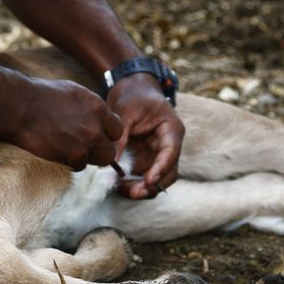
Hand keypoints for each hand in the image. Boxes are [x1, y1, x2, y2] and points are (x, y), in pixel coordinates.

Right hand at [11, 78, 123, 170]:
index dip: (106, 135)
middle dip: (98, 152)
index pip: (116, 129)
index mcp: (97, 107)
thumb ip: (90, 108)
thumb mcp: (73, 93)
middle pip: (109, 150)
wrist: (21, 107)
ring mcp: (86, 142)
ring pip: (95, 161)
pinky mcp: (73, 156)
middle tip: (84, 149)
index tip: (96, 137)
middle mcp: (96, 125)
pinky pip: (78, 166)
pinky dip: (69, 162)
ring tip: (67, 149)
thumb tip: (97, 118)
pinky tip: (57, 151)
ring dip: (84, 158)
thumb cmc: (41, 96)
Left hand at [107, 73, 184, 198]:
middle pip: (168, 173)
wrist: (131, 90)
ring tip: (121, 190)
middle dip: (152, 185)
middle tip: (133, 193)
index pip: (171, 152)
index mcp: (171, 129)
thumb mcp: (125, 112)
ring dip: (141, 188)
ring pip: (156, 179)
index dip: (161, 168)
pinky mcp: (145, 160)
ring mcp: (157, 155)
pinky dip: (132, 183)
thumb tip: (112, 163)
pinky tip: (118, 185)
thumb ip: (120, 137)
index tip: (149, 180)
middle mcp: (168, 145)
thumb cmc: (132, 96)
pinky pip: (142, 177)